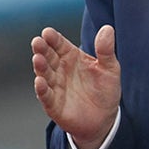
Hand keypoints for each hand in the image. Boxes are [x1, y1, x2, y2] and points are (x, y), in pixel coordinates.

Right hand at [31, 25, 120, 148]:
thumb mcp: (110, 68)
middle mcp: (60, 70)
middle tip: (37, 42)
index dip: (53, 38)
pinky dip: (42, 89)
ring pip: (45, 74)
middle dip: (42, 49)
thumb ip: (106, 50)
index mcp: (71, 57)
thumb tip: (107, 28)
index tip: (47, 32)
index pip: (59, 44)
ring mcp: (55, 86)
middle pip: (48, 56)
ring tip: (37, 59)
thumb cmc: (105, 90)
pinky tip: (40, 82)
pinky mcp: (54, 105)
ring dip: (40, 67)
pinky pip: (46, 96)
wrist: (104, 119)